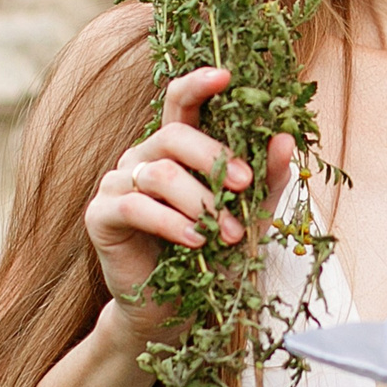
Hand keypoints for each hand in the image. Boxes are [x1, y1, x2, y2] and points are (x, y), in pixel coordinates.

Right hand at [86, 67, 295, 348]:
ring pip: (160, 173)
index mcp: (176, 148)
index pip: (180, 101)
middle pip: (174, 135)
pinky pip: (135, 206)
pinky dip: (170, 223)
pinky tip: (195, 241)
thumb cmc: (211, 257)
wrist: (174, 311)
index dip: (199, 83)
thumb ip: (266, 178)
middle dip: (215, 157)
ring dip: (201, 202)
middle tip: (246, 184)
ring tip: (227, 233)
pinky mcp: (100, 215)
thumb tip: (286, 139)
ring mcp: (117, 182)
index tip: (226, 75)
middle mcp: (143, 157)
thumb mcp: (249, 216)